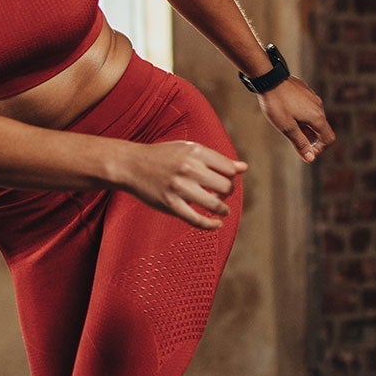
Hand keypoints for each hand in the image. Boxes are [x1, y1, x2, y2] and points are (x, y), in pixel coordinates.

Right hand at [120, 140, 246, 228]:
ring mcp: (179, 187)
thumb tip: (243, 168)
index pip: (229, 169)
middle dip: (228, 193)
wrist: (131, 165)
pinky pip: (196, 220)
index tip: (227, 182)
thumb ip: (216, 159)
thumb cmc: (162, 156)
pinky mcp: (170, 204)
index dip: (233, 178)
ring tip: (223, 211)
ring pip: (215, 204)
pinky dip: (210, 225)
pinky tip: (216, 224)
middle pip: (226, 187)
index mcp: (196, 152)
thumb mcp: (189, 150)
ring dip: (224, 210)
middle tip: (222, 196)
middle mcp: (189, 168)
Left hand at [257, 77, 334, 162]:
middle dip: (309, 138)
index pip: (329, 138)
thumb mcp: (287, 128)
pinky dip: (301, 115)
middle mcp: (319, 106)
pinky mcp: (305, 91)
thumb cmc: (277, 105)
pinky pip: (308, 108)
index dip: (320, 149)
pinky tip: (286, 112)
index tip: (305, 152)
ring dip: (304, 126)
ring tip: (286, 124)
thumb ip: (300, 143)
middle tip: (291, 139)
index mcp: (317, 117)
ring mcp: (313, 97)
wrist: (269, 79)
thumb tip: (310, 158)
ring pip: (313, 118)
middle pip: (321, 129)